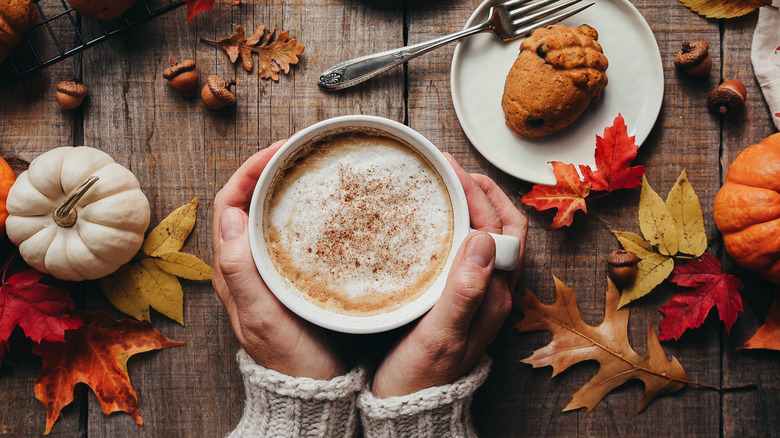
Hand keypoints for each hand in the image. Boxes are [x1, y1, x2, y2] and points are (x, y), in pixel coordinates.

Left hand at [212, 140, 346, 379]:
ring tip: (309, 167)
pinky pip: (285, 233)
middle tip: (299, 149)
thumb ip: (240, 271)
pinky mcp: (288, 278)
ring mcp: (266, 271)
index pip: (229, 204)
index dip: (249, 170)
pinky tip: (321, 207)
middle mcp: (244, 266)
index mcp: (232, 270)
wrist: (314, 390)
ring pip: (266, 215)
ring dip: (282, 186)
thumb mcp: (262, 316)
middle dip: (267, 169)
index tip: (279, 149)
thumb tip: (230, 217)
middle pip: (246, 202)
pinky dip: (298, 210)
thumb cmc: (291, 359)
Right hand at [371, 155, 526, 396]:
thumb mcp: (441, 336)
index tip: (453, 171)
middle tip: (450, 168)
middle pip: (502, 228)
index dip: (482, 195)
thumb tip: (482, 238)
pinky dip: (456, 226)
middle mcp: (493, 292)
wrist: (409, 407)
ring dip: (472, 206)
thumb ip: (464, 291)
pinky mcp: (460, 299)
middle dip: (481, 191)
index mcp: (494, 295)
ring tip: (445, 185)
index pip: (502, 230)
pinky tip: (434, 223)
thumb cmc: (422, 377)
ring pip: (487, 238)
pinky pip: (467, 251)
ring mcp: (478, 295)